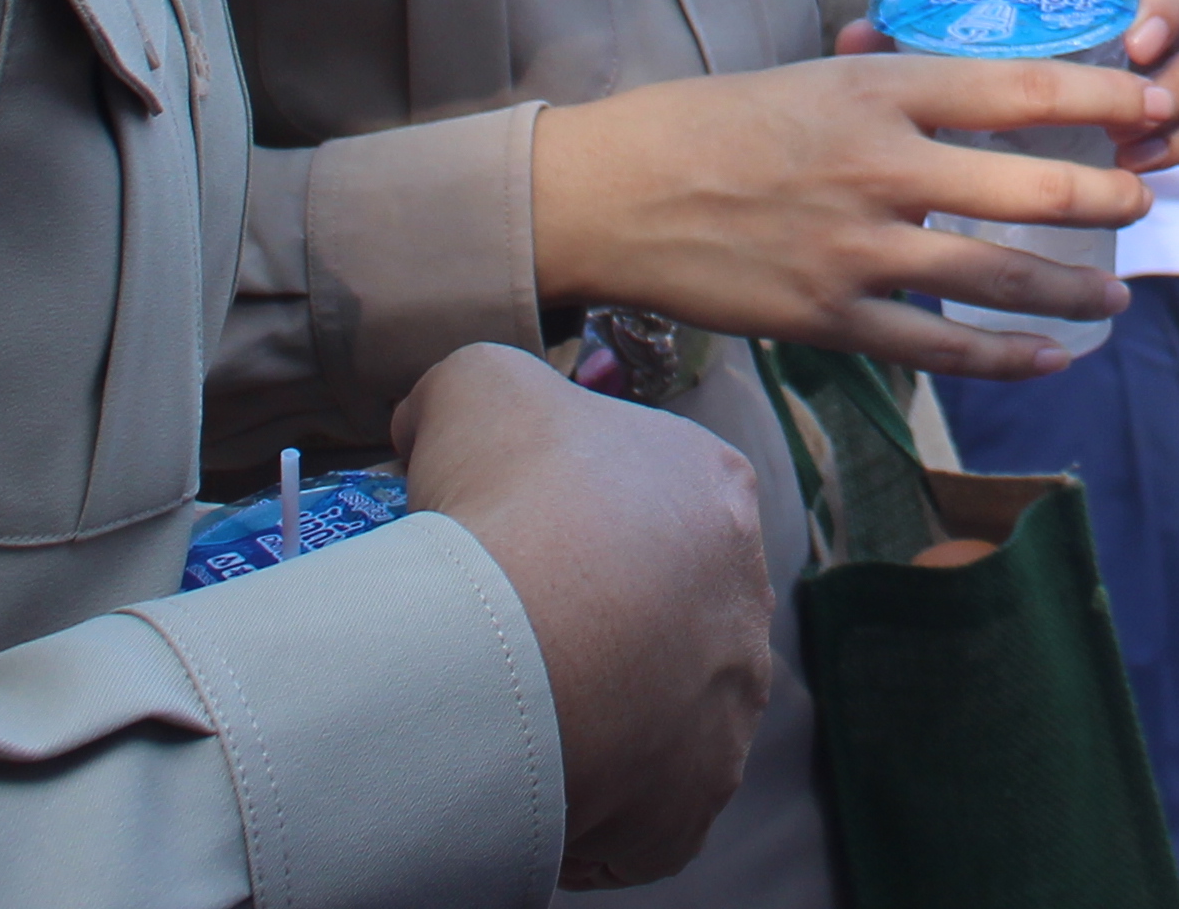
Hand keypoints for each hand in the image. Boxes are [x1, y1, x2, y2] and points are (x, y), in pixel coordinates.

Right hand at [391, 343, 771, 888]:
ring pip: (659, 700)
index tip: (507, 533)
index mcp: (716, 487)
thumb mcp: (479, 383)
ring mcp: (732, 701)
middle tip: (506, 623)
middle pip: (659, 601)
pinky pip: (643, 795)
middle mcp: (746, 594)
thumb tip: (432, 434)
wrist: (521, 638)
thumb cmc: (512, 493)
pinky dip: (593, 789)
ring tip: (516, 701)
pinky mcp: (697, 793)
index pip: (647, 493)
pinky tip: (532, 767)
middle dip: (592, 610)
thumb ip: (476, 390)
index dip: (568, 508)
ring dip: (600, 701)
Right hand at [528, 59, 1159, 380]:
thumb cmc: (715, 123)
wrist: (616, 193)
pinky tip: (1050, 359)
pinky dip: (1007, 358)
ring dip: (1075, 288)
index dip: (1105, 98)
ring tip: (1118, 293)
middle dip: (1108, 197)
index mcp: (879, 90)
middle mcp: (880, 167)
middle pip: (1032, 187)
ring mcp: (857, 250)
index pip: (1022, 88)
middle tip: (1146, 197)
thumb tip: (991, 90)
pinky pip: (941, 348)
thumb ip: (901, 88)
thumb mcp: (815, 78)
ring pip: (1000, 276)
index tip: (1154, 104)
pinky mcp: (831, 318)